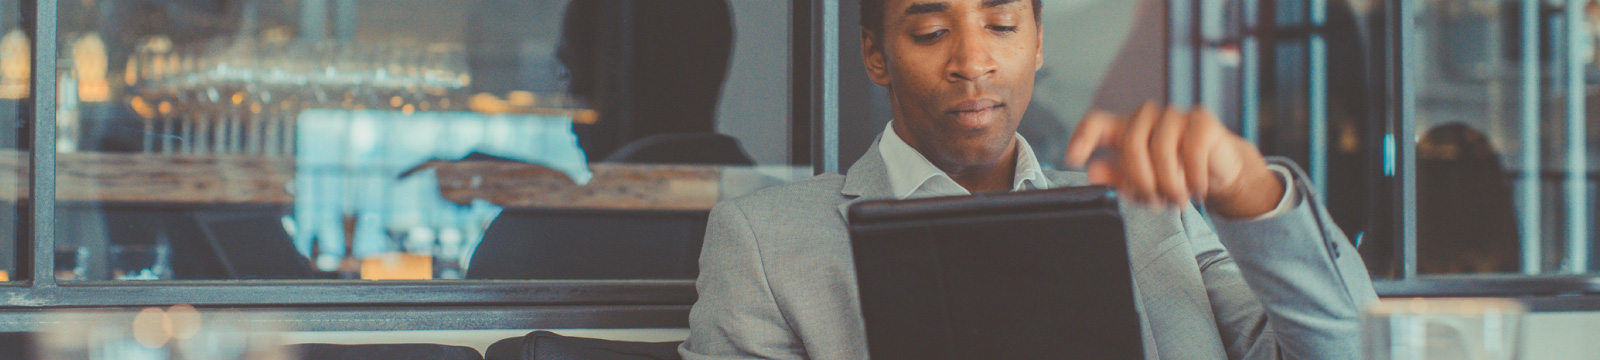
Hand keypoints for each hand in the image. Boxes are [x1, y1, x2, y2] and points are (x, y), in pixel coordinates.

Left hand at [1064, 102, 1283, 218]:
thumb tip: (1092, 171)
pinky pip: (1191, 150)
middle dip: (1141, 179)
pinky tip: (1197, 189)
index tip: (1073, 159)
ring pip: (1162, 149)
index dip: (1082, 138)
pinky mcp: (1201, 120)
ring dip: (1170, 183)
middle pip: (1132, 144)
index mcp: (1125, 129)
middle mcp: (1146, 117)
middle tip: (1154, 202)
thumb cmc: (1173, 175)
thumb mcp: (1140, 183)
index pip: (1095, 122)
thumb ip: (1116, 178)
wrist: (1217, 172)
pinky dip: (1193, 177)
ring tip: (1178, 199)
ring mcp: (1174, 115)